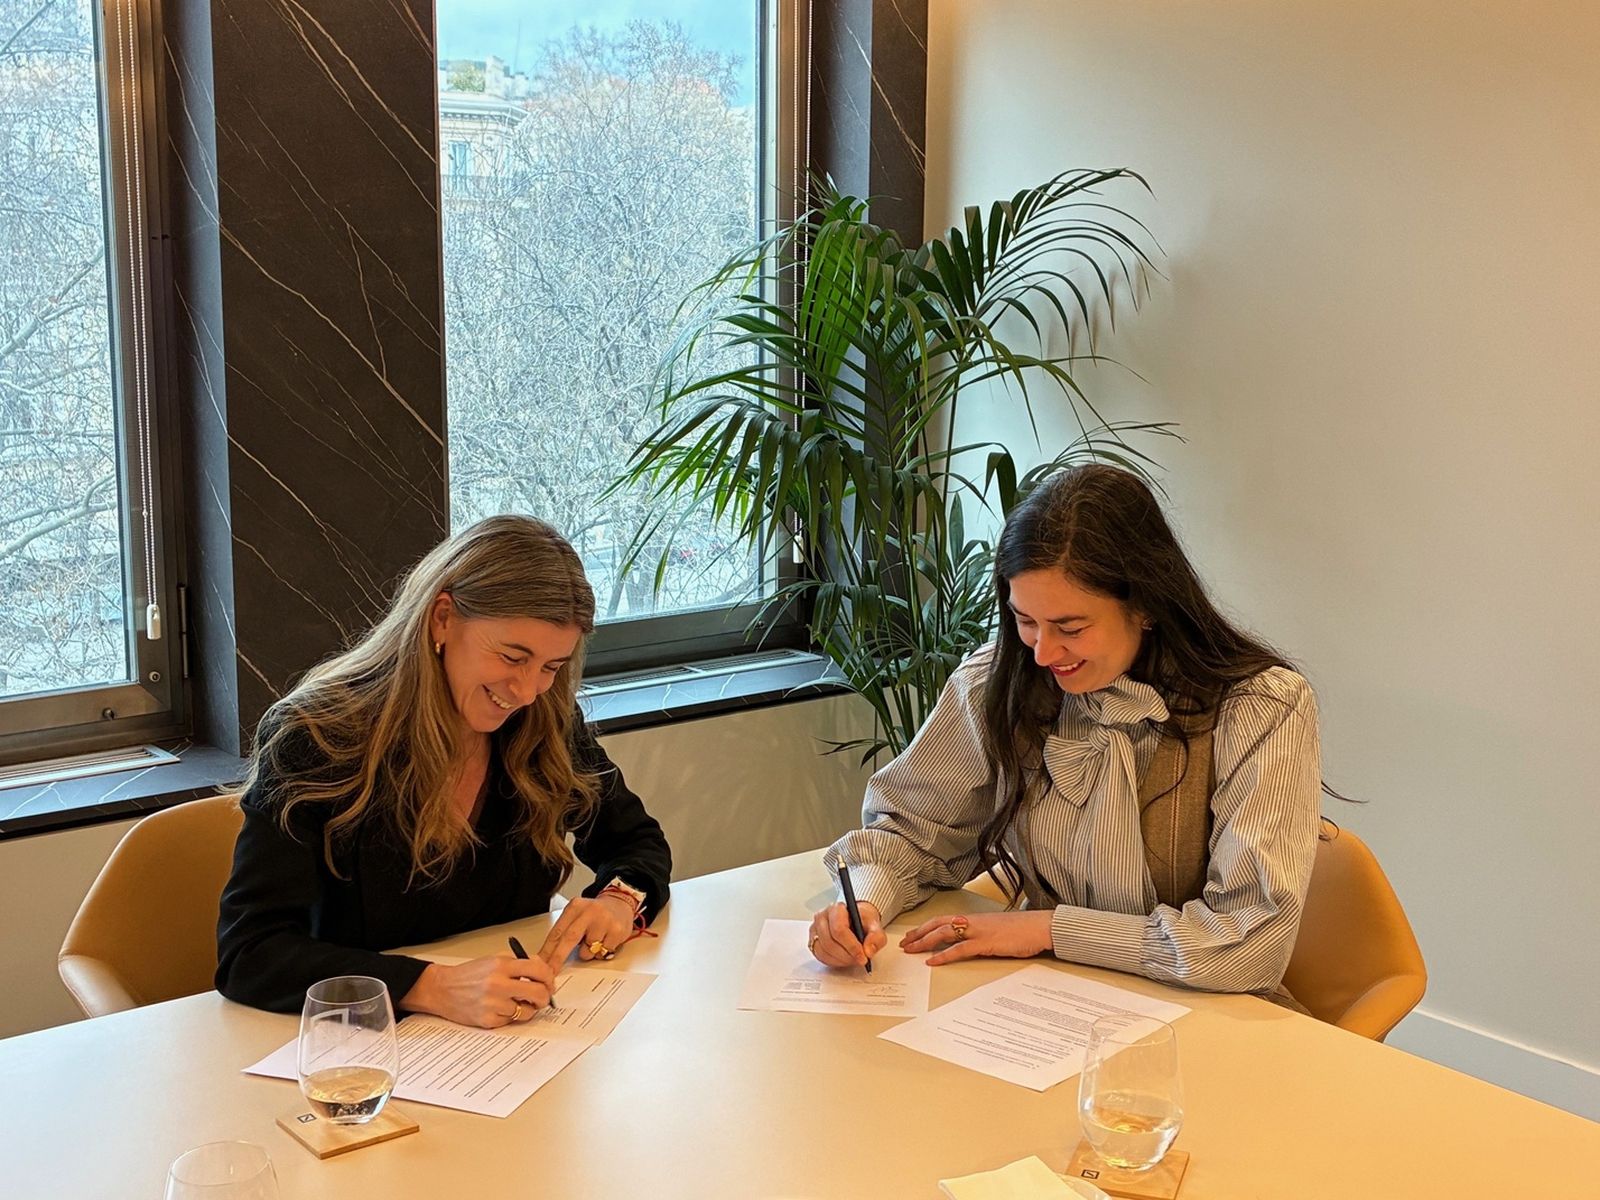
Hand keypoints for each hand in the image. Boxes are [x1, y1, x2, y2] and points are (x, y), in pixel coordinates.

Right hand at [401, 954, 554, 1027]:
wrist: (442, 989)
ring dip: (528, 1008)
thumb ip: (518, 964)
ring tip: (519, 1003)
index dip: (549, 977)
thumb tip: (543, 970)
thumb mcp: (494, 960)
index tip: (549, 981)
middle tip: (542, 997)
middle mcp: (498, 984)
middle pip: (538, 993)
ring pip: (527, 1011)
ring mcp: (493, 1004)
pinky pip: (512, 1021)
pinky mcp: (488, 1020)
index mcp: (501, 966)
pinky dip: (511, 1016)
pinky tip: (501, 1009)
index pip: (538, 969)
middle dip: (545, 996)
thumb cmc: (468, 975)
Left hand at [538, 893, 637, 966]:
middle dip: (558, 958)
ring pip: (587, 951)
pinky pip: (602, 953)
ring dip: (587, 953)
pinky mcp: (617, 931)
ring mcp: (604, 921)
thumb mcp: (577, 915)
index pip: (557, 931)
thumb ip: (564, 932)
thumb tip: (547, 957)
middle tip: (551, 971)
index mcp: (575, 907)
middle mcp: (589, 912)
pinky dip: (601, 952)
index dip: (547, 950)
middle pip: (569, 939)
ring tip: (594, 941)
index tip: (541, 965)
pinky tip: (605, 940)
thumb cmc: (595, 913)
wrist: (620, 904)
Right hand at [808, 901, 885, 968]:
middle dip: (847, 955)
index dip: (851, 946)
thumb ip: (876, 937)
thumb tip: (868, 951)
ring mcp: (815, 930)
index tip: (863, 956)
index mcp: (836, 909)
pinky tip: (844, 959)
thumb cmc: (862, 920)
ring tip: (853, 959)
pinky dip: (834, 962)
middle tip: (860, 960)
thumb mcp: (875, 926)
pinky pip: (820, 956)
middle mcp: (822, 917)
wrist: (856, 920)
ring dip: (841, 960)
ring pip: (824, 951)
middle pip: (830, 942)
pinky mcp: (813, 941)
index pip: (838, 929)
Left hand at [899, 911, 1053, 964]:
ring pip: (944, 934)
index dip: (925, 926)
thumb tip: (968, 942)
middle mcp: (972, 922)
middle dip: (918, 934)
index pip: (943, 920)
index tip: (912, 934)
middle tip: (904, 943)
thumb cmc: (1021, 930)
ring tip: (911, 950)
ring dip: (925, 942)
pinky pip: (959, 949)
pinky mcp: (985, 943)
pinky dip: (943, 955)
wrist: (1040, 926)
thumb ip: (980, 934)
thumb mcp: (995, 930)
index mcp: (973, 918)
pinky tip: (932, 961)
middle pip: (938, 925)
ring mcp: (977, 931)